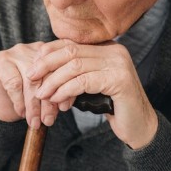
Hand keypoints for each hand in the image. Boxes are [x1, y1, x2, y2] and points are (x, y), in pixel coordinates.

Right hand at [0, 42, 68, 128]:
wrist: (5, 101)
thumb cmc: (30, 97)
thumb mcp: (49, 93)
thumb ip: (58, 92)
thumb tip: (64, 103)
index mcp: (54, 52)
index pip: (61, 70)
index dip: (63, 89)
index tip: (64, 108)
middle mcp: (36, 48)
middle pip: (46, 75)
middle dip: (48, 101)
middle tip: (48, 120)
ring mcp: (17, 52)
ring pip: (31, 81)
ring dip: (33, 105)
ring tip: (35, 121)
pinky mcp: (1, 60)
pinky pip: (14, 84)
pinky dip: (19, 102)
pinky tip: (21, 112)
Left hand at [27, 40, 158, 148]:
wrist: (138, 126)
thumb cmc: (110, 105)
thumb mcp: (88, 84)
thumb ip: (73, 72)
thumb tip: (40, 66)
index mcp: (107, 47)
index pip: (71, 43)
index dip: (48, 53)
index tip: (33, 68)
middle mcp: (114, 50)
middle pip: (70, 52)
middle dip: (46, 65)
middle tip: (31, 78)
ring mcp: (118, 63)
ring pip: (75, 66)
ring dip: (53, 81)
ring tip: (42, 94)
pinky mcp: (119, 79)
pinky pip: (84, 81)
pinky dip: (66, 90)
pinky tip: (57, 100)